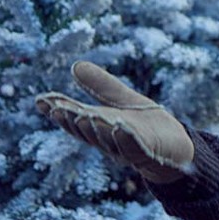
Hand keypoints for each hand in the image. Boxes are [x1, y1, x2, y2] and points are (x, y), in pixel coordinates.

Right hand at [35, 62, 194, 183]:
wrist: (177, 147)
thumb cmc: (147, 125)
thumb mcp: (122, 100)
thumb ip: (101, 85)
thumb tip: (75, 65)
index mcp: (100, 126)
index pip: (75, 117)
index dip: (58, 110)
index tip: (41, 100)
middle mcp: (108, 140)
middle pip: (86, 131)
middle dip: (70, 121)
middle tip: (56, 110)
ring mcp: (126, 148)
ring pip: (107, 140)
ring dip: (95, 129)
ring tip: (84, 116)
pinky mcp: (147, 154)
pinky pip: (134, 147)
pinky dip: (125, 138)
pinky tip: (118, 127)